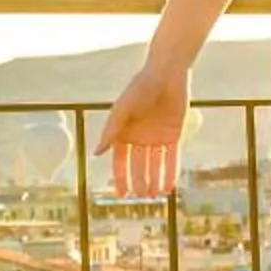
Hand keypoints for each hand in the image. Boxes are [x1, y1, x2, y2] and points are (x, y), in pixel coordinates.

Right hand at [93, 60, 190, 197]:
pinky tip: (169, 186)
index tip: (122, 194)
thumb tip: (96, 153)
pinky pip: (172, 158)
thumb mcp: (123, 109)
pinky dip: (171, 171)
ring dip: (155, 180)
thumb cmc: (140, 88)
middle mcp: (139, 138)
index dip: (121, 178)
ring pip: (156, 165)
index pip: (121, 161)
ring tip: (155, 196)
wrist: (166, 73)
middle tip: (142, 197)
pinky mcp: (174, 135)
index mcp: (124, 133)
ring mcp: (157, 138)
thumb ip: (111, 130)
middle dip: (140, 182)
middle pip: (139, 166)